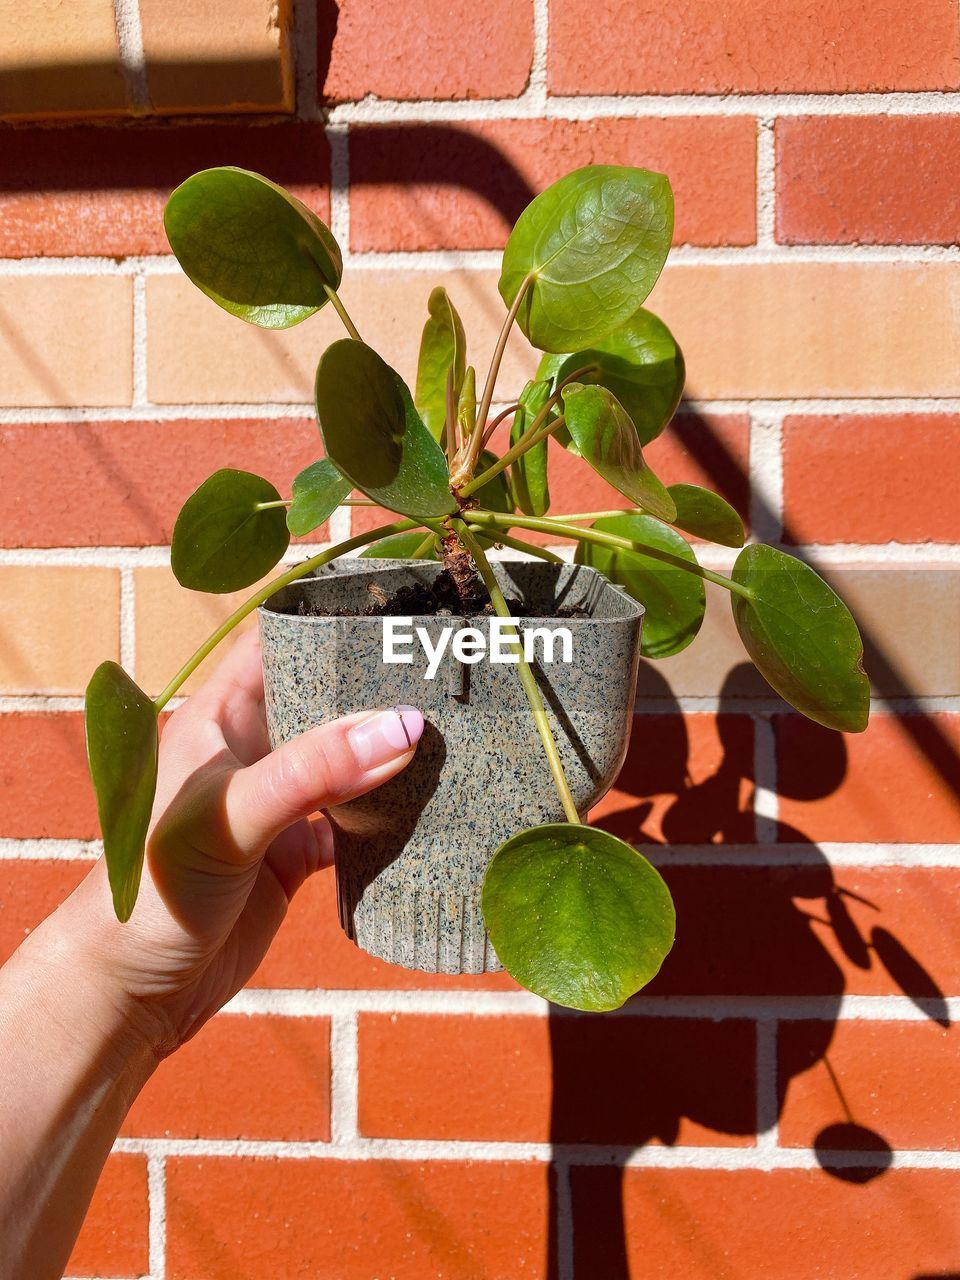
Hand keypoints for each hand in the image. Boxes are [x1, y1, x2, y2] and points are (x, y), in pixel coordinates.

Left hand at [29, 628, 422, 1058]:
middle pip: (327, 698)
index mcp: (221, 716)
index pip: (280, 641)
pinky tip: (431, 807)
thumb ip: (313, 768)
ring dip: (392, 753)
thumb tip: (404, 725)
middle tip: (449, 670)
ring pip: (349, 760)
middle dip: (380, 687)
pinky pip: (358, 821)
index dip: (332, 620)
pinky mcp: (299, 852)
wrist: (136, 991)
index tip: (400, 611)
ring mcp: (280, 801)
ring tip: (457, 730)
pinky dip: (392, 816)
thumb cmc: (154, 891)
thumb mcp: (231, 815)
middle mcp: (253, 749)